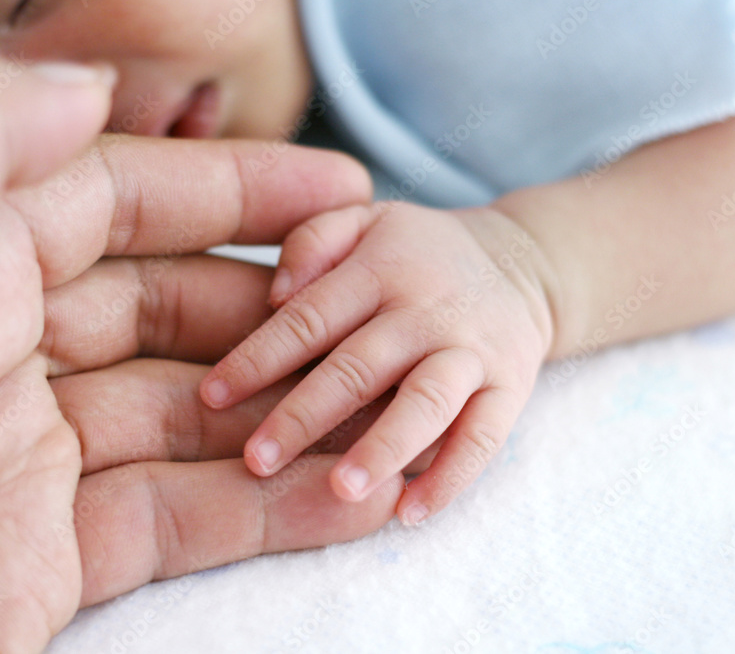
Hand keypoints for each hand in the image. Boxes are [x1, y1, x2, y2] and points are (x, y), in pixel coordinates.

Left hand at [0, 39, 400, 653]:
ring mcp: (14, 459)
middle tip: (369, 320)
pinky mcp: (38, 558)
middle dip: (272, 314)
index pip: (110, 194)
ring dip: (283, 418)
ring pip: (179, 417)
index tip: (340, 191)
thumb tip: (84, 87)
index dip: (232, 186)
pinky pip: (170, 516)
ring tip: (379, 421)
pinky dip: (259, 511)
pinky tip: (344, 502)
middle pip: (160, 308)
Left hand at [200, 202, 554, 525]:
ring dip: (384, 447)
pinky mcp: (509, 388)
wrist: (522, 264)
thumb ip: (314, 240)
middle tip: (257, 462)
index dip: (258, 358)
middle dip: (305, 415)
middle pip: (359, 367)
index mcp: (379, 268)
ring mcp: (470, 351)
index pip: (309, 318)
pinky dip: (452, 477)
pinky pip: (484, 437)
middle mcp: (424, 310)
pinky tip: (410, 513)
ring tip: (341, 490)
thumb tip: (274, 294)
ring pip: (426, 402)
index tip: (212, 397)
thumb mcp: (366, 221)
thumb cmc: (420, 253)